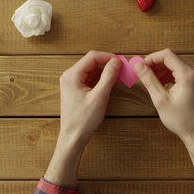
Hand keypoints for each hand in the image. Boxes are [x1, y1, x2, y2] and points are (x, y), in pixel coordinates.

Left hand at [45, 51, 120, 186]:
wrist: (73, 136)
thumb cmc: (83, 120)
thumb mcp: (99, 96)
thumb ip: (108, 77)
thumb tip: (116, 62)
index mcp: (72, 75)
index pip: (92, 57)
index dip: (108, 57)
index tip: (121, 62)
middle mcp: (70, 76)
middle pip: (92, 62)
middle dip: (108, 64)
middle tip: (123, 68)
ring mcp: (72, 82)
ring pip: (92, 70)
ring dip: (106, 71)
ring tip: (120, 75)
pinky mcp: (76, 89)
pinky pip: (90, 78)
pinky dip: (101, 78)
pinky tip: (112, 81)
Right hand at [135, 48, 193, 190]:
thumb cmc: (181, 119)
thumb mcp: (160, 99)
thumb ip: (149, 80)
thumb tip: (138, 66)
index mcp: (187, 74)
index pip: (167, 55)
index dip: (152, 58)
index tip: (141, 66)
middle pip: (171, 59)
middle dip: (155, 64)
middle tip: (143, 74)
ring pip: (175, 66)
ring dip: (161, 70)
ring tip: (150, 81)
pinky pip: (179, 73)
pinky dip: (168, 76)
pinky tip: (159, 85)